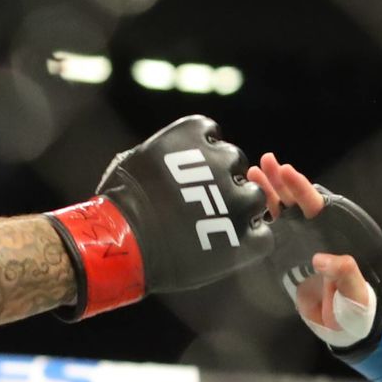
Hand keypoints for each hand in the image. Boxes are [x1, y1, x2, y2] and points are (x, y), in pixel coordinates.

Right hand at [47, 116, 272, 316]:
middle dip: (221, 180)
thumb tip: (171, 158)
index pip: (211, 135)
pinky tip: (226, 247)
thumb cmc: (120, 202)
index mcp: (194, 134)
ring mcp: (236, 198)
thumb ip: (165, 154)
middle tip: (200, 201)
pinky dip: (248, 241)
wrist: (124, 243)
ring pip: (254, 196)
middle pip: (234, 163)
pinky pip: (261, 235)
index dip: (201, 155)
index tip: (188, 172)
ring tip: (214, 226)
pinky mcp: (244, 235)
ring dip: (239, 208)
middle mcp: (222, 159)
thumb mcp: (136, 160)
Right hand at [248, 154, 375, 343]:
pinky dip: (258, 220)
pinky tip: (244, 207)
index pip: (315, 206)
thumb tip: (322, 259)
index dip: (300, 189)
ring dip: (267, 194)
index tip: (286, 171)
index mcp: (334, 236)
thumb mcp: (355, 293)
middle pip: (295, 203)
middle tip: (264, 161)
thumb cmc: (357, 309)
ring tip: (251, 173)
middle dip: (280, 181)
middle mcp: (314, 236)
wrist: (345, 330)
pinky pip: (270, 237)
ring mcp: (298, 247)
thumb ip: (345, 274)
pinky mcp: (285, 261)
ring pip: (280, 214)